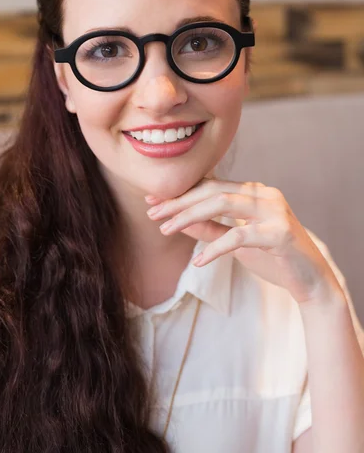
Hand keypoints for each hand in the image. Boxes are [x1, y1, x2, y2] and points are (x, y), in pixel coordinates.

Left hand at [146, 178, 341, 304]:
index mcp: (254, 191)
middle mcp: (264, 194)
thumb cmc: (273, 257)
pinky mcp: (279, 232)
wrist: (311, 280)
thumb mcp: (235, 241)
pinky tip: (198, 261)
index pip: (211, 185)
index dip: (180, 192)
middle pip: (213, 190)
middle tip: (153, 214)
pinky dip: (215, 247)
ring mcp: (273, 210)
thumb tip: (178, 221)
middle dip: (179, 201)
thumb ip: (209, 229)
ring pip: (223, 202)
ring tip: (166, 229)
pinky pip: (239, 234)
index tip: (153, 201)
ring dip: (190, 216)